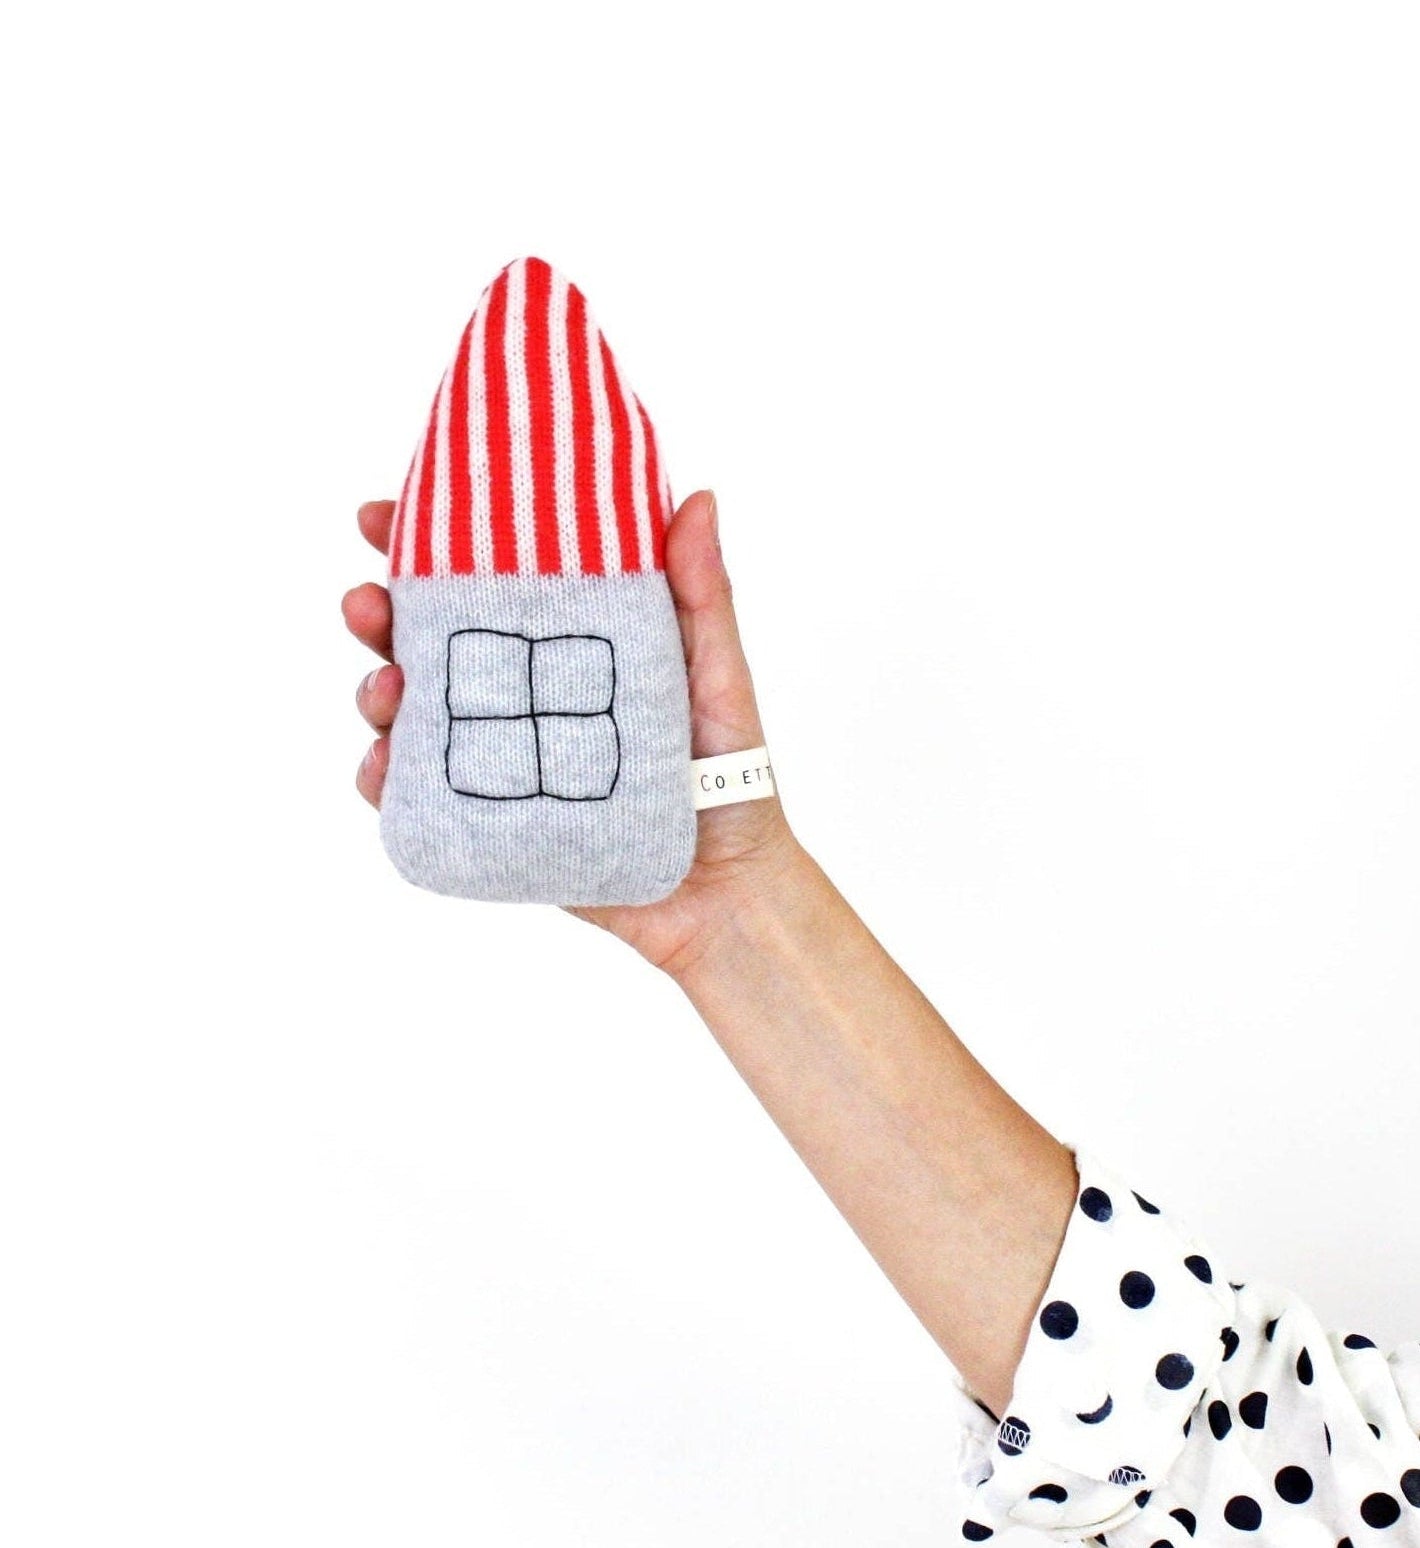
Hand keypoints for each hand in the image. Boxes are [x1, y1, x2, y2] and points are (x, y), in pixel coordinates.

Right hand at [342, 489, 802, 976]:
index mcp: (570, 641)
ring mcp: (503, 756)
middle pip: (431, 639)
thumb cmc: (733, 780)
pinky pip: (419, 796)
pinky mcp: (493, 818)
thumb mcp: (718, 676)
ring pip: (413, 711)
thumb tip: (700, 498)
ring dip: (378, 690)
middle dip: (380, 612)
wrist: (725, 894)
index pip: (490, 579)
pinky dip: (385, 779)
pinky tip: (383, 766)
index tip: (383, 516)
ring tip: (384, 688)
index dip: (426, 543)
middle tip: (364, 601)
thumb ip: (703, 595)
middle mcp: (525, 693)